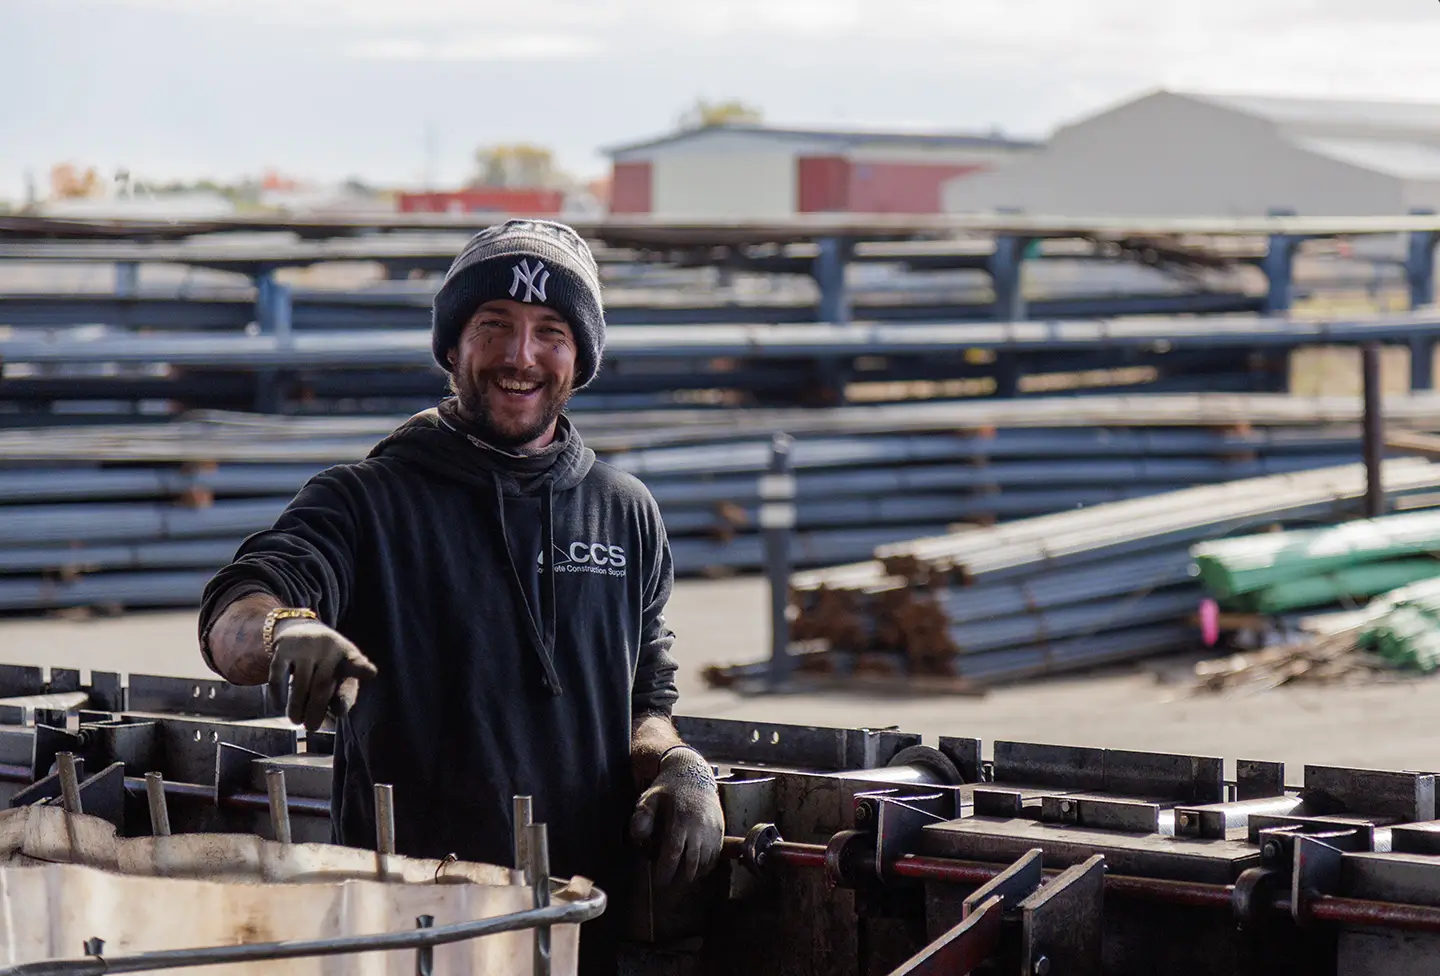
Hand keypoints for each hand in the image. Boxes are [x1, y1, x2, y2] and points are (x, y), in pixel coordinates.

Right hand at [266, 618, 377, 731]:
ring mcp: (305, 647)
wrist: (302, 630)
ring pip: (300, 683)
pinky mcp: (284, 649)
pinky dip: (278, 694)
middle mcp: (328, 647)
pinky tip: (279, 706)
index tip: (370, 673)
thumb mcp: (341, 673)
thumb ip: (344, 694)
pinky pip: (278, 676)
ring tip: (297, 721)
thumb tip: (339, 713)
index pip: (356, 662)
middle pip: (323, 684)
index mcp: (348, 654)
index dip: (362, 669)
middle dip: (317, 709)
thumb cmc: (327, 662)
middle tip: (312, 727)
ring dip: (297, 706)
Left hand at [629, 746, 723, 888]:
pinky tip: (693, 874)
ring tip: (679, 888)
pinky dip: (704, 870)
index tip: (658, 883)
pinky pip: (714, 858)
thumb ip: (642, 817)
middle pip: (691, 864)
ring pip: (704, 864)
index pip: (674, 853)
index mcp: (681, 819)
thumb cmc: (668, 788)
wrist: (694, 773)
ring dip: (691, 878)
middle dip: (679, 884)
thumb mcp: (650, 797)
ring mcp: (713, 830)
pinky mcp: (720, 831)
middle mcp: (700, 827)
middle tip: (668, 898)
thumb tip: (640, 837)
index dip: (666, 871)